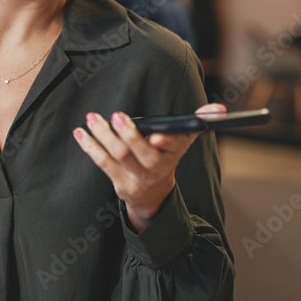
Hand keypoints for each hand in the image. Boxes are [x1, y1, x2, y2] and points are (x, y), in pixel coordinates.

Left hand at [73, 103, 226, 231]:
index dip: (165, 142)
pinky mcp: (119, 182)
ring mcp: (136, 177)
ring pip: (118, 157)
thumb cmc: (167, 156)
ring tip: (91, 118)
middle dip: (128, 135)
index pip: (172, 148)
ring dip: (103, 136)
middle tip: (117, 116)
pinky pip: (102, 163)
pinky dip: (90, 147)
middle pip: (140, 153)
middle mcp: (156, 168)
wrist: (154, 193)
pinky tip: (80, 133)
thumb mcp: (184, 141)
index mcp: (173, 154)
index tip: (156, 134)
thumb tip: (219, 108)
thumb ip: (199, 123)